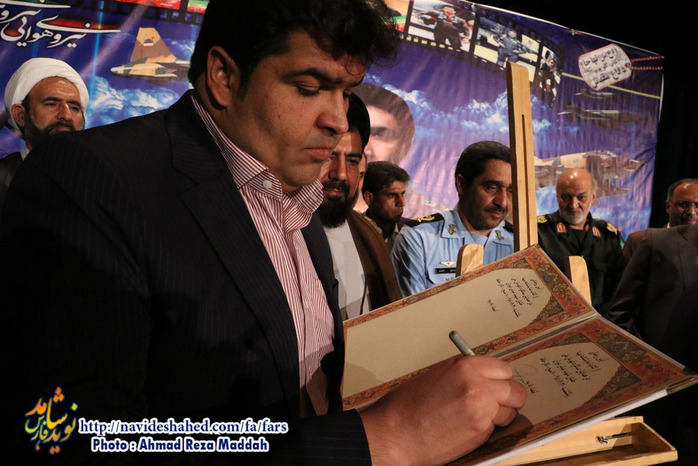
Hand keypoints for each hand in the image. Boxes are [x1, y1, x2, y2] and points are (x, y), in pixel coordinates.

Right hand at [360, 355, 526, 464]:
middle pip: (515, 390)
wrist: (396, 433)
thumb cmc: (408, 406)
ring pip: (510, 411)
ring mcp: (481, 408)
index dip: (500, 379)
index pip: (504, 369)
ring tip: (473, 417)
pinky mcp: (480, 430)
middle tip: (494, 403)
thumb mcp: (438, 376)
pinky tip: (465, 427)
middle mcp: (476, 384)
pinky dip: (485, 429)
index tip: (496, 384)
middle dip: (507, 398)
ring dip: (498, 415)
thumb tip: (486, 377)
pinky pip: (496, 427)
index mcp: (464, 366)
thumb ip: (465, 373)